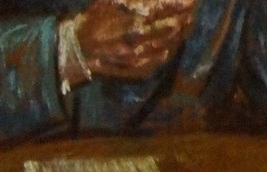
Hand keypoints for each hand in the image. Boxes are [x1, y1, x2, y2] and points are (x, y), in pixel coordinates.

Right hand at [75, 0, 195, 80]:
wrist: (75, 48)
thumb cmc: (92, 20)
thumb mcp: (111, 0)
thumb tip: (152, 0)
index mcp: (133, 18)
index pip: (165, 10)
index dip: (180, 4)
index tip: (191, 1)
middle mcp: (138, 38)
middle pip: (171, 28)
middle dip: (184, 18)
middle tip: (191, 12)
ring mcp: (136, 56)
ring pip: (166, 45)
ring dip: (178, 36)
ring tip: (185, 26)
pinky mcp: (131, 69)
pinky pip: (154, 63)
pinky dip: (164, 54)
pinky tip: (168, 48)